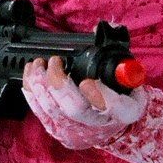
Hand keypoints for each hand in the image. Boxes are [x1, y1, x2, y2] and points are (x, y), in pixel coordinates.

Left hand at [22, 56, 146, 150]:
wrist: (114, 125)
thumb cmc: (122, 96)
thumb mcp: (130, 77)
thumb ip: (119, 58)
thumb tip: (101, 31)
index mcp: (125, 110)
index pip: (116, 108)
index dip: (101, 96)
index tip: (87, 82)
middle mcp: (100, 124)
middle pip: (76, 109)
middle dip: (59, 83)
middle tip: (54, 62)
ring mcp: (78, 130)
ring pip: (53, 110)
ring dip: (41, 84)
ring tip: (38, 65)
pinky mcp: (59, 131)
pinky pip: (40, 112)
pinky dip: (32, 92)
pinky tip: (31, 76)